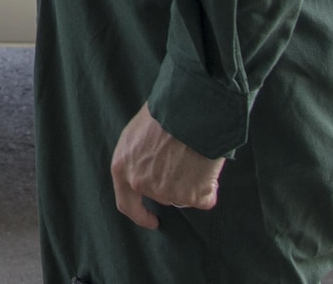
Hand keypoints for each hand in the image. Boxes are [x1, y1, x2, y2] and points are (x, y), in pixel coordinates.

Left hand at [111, 102, 223, 229]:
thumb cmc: (162, 114)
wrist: (187, 112)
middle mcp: (141, 183)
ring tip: (195, 156)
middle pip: (161, 195)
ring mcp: (167, 192)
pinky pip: (205, 197)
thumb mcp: (136, 134)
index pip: (126, 203)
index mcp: (122, 168)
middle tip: (184, 163)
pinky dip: (210, 187)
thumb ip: (138, 157)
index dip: (140, 214)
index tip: (152, 220)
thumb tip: (149, 165)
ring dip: (192, 183)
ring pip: (184, 195)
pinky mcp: (192, 196)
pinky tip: (207, 166)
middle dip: (173, 185)